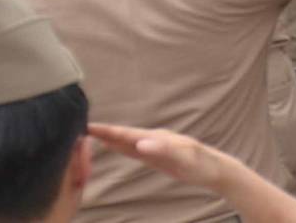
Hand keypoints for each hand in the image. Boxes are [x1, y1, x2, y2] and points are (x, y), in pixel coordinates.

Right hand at [88, 125, 250, 193]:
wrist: (215, 170)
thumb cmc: (202, 164)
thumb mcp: (184, 158)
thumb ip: (163, 149)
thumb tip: (140, 143)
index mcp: (157, 138)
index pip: (127, 133)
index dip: (107, 130)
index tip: (87, 125)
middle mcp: (154, 139)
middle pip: (123, 134)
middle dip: (103, 131)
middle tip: (79, 127)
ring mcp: (154, 147)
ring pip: (126, 141)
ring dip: (109, 137)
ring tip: (89, 133)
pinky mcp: (156, 156)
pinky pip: (132, 150)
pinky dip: (119, 146)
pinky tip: (112, 145)